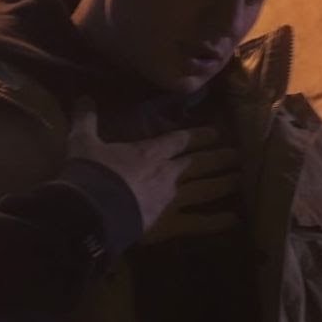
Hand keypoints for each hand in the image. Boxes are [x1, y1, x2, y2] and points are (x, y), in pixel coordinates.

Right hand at [66, 98, 240, 241]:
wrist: (92, 210)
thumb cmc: (90, 173)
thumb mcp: (83, 142)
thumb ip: (86, 119)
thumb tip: (83, 97)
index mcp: (150, 153)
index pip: (180, 140)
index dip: (198, 135)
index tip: (216, 133)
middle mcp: (167, 173)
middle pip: (198, 163)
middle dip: (218, 158)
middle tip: (236, 155)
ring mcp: (172, 199)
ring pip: (204, 189)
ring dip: (222, 183)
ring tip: (238, 179)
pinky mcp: (170, 224)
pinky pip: (198, 223)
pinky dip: (216, 221)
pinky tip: (233, 220)